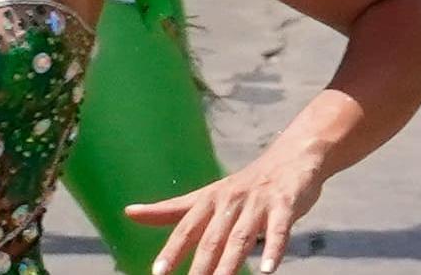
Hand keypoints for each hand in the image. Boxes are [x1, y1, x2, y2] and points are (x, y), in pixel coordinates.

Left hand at [129, 144, 327, 274]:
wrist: (291, 156)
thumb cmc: (245, 185)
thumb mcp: (207, 196)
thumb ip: (170, 210)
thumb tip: (129, 213)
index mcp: (208, 200)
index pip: (186, 229)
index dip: (172, 250)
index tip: (158, 272)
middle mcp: (230, 201)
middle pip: (212, 238)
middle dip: (200, 265)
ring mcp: (257, 202)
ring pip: (241, 237)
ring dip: (230, 262)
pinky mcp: (285, 204)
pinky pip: (279, 229)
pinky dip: (274, 248)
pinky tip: (268, 269)